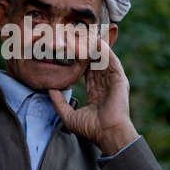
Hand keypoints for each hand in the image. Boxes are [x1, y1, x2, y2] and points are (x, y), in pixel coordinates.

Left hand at [48, 40, 138, 155]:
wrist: (108, 133)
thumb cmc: (91, 129)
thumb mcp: (69, 116)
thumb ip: (59, 102)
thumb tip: (49, 90)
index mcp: (96, 94)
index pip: (88, 74)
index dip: (79, 63)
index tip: (69, 53)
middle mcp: (106, 85)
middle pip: (96, 64)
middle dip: (86, 52)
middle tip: (76, 39)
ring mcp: (113, 82)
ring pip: (103, 60)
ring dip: (95, 49)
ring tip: (85, 36)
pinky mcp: (120, 79)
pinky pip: (112, 61)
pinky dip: (106, 51)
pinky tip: (97, 42)